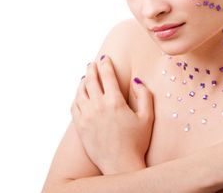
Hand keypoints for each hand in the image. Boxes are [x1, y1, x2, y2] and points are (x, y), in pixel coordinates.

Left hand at [70, 55, 153, 174]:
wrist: (120, 164)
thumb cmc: (137, 142)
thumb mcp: (148, 117)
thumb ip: (145, 95)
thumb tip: (136, 80)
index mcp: (115, 102)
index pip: (107, 75)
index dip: (105, 64)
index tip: (104, 58)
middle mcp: (98, 106)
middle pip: (91, 80)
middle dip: (92, 69)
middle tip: (93, 63)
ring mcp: (86, 116)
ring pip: (80, 92)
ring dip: (83, 81)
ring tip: (86, 77)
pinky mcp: (80, 126)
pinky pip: (74, 105)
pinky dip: (76, 96)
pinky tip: (80, 94)